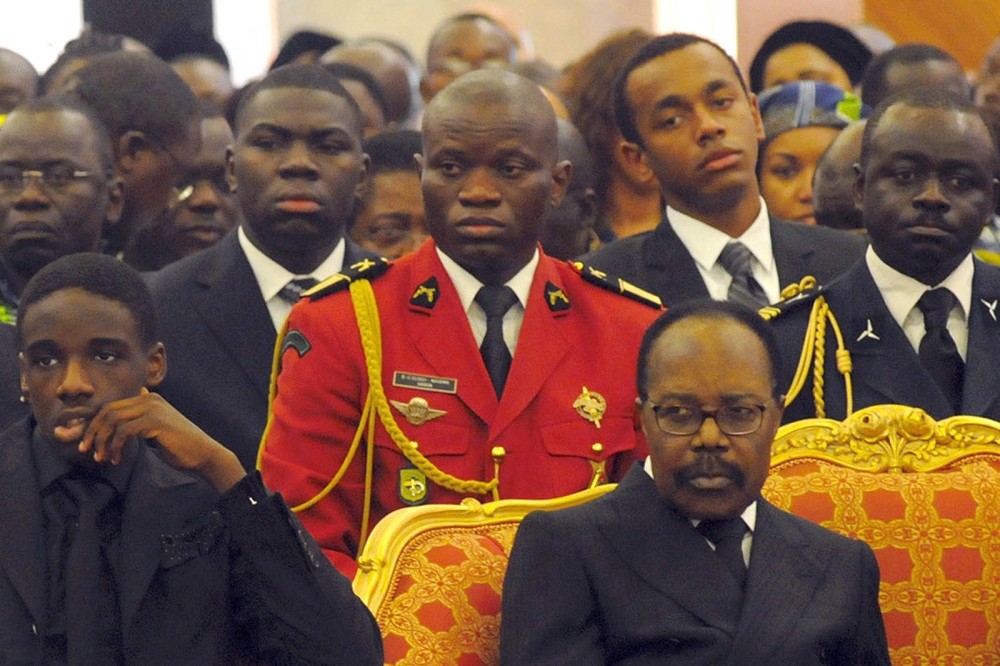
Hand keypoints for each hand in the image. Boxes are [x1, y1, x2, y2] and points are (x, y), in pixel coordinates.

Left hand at [79, 388, 245, 491]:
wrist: (202, 453)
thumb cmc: (178, 445)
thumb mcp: (155, 429)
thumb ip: (139, 420)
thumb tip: (119, 417)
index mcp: (149, 398)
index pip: (111, 406)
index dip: (94, 424)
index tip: (86, 443)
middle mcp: (150, 399)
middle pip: (108, 411)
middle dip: (93, 432)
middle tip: (86, 450)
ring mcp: (153, 408)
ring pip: (113, 419)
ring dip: (102, 440)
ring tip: (102, 457)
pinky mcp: (155, 421)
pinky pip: (124, 431)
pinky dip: (116, 446)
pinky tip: (117, 458)